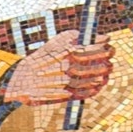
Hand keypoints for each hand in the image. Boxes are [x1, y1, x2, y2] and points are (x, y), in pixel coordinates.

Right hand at [0, 40, 117, 116]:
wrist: (22, 80)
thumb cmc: (41, 58)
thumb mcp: (56, 42)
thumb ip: (75, 37)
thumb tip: (96, 36)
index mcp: (68, 52)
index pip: (96, 48)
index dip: (106, 46)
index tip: (109, 43)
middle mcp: (71, 68)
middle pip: (99, 64)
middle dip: (107, 59)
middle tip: (110, 56)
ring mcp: (70, 83)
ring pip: (96, 79)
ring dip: (103, 74)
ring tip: (106, 70)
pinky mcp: (68, 96)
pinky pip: (89, 93)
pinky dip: (96, 88)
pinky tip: (98, 84)